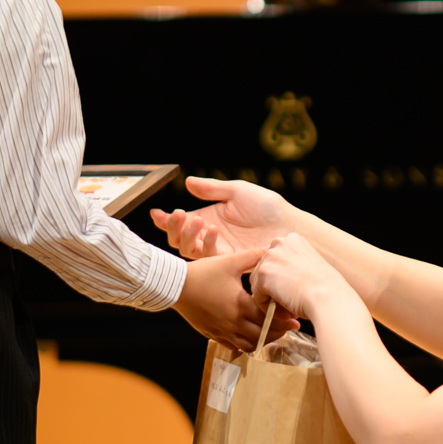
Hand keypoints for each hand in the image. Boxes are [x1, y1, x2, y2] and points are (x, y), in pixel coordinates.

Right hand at [152, 175, 298, 259]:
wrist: (287, 224)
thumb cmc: (266, 206)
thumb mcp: (236, 191)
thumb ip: (211, 189)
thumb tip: (187, 181)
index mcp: (209, 219)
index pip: (182, 223)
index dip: (167, 220)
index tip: (155, 213)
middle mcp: (211, 237)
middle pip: (180, 240)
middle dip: (174, 229)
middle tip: (177, 216)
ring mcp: (219, 251)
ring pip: (190, 251)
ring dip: (187, 236)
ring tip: (196, 221)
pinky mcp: (230, 261)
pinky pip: (209, 257)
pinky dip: (205, 245)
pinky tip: (210, 230)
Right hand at [172, 249, 281, 352]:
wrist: (176, 286)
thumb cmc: (203, 272)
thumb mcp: (229, 262)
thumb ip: (252, 257)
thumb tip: (270, 250)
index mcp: (240, 304)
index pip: (269, 317)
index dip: (283, 319)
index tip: (294, 318)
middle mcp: (233, 321)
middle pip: (263, 334)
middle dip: (278, 332)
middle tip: (289, 328)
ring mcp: (222, 331)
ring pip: (249, 344)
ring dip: (263, 340)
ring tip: (272, 333)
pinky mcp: (213, 334)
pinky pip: (234, 346)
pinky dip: (245, 344)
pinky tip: (251, 336)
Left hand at [251, 232, 348, 321]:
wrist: (327, 296)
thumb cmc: (326, 288)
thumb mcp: (310, 268)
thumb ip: (292, 267)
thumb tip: (278, 281)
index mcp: (292, 240)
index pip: (276, 261)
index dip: (282, 279)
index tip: (294, 291)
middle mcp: (280, 243)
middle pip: (264, 270)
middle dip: (273, 289)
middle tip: (289, 303)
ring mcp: (270, 257)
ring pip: (258, 284)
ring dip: (270, 299)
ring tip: (287, 310)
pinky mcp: (263, 273)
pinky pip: (258, 296)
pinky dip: (267, 308)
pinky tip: (285, 313)